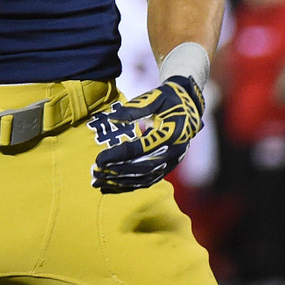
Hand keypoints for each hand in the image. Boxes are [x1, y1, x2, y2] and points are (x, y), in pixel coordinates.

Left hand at [90, 77, 204, 193]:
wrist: (189, 105)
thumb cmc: (169, 99)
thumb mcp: (154, 98)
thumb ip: (133, 109)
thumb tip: (112, 119)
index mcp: (170, 134)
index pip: (139, 149)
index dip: (118, 155)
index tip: (99, 159)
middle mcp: (172, 152)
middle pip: (141, 168)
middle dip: (116, 172)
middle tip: (95, 173)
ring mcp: (171, 162)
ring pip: (144, 178)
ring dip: (121, 182)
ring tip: (99, 183)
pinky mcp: (168, 166)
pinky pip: (149, 180)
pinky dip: (131, 185)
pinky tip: (114, 186)